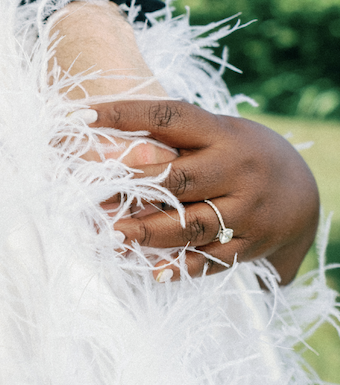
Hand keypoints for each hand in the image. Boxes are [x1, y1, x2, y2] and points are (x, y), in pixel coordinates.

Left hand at [93, 100, 319, 285]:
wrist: (305, 194)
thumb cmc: (239, 155)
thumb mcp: (214, 134)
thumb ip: (169, 140)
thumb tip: (101, 149)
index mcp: (221, 132)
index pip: (167, 116)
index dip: (123, 114)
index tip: (81, 116)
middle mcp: (237, 169)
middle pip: (177, 178)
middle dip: (131, 187)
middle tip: (90, 195)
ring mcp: (248, 209)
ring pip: (191, 224)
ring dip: (148, 233)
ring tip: (112, 236)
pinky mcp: (252, 244)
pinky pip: (213, 259)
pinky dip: (183, 266)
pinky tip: (155, 271)